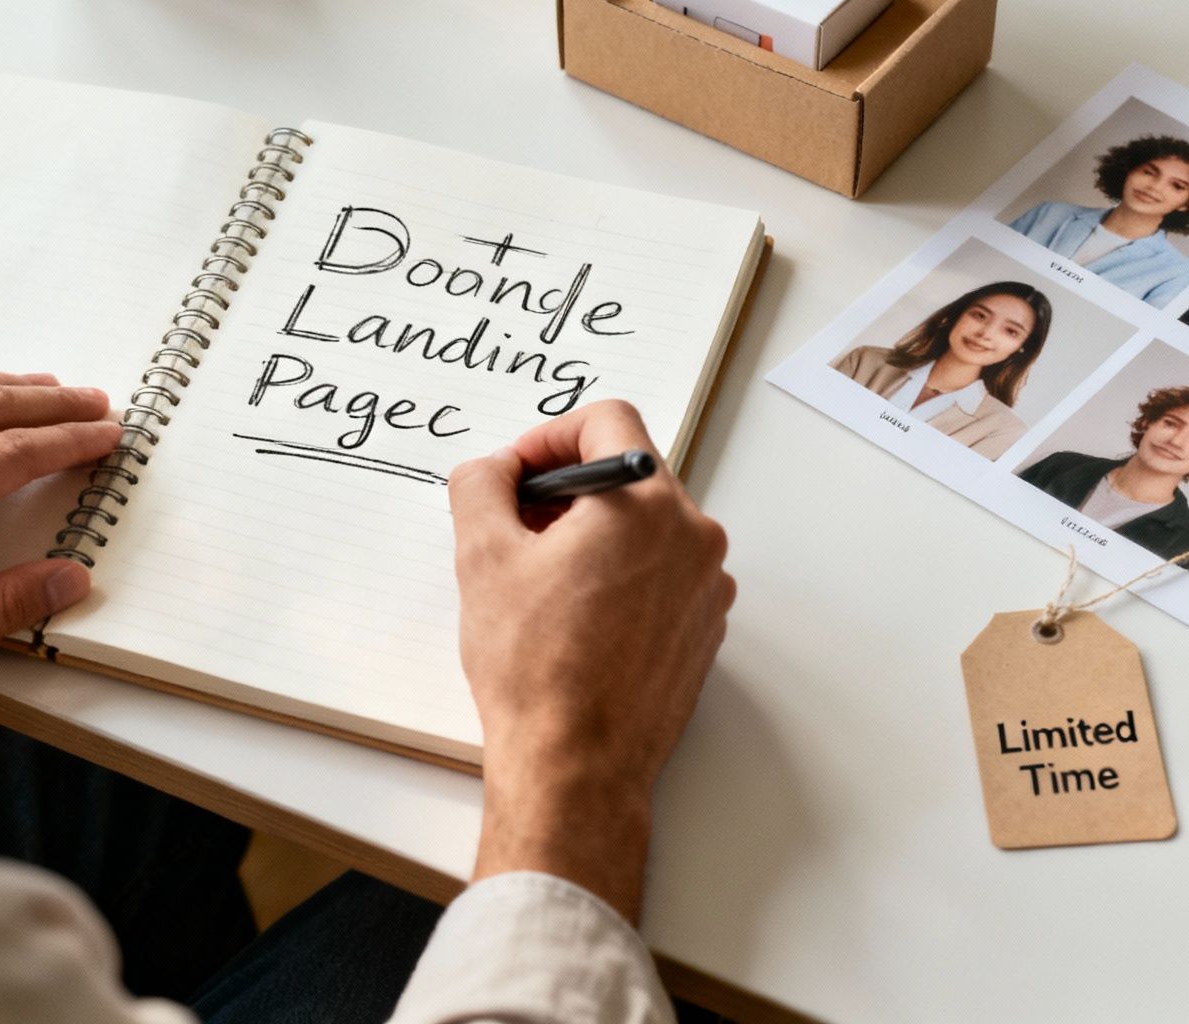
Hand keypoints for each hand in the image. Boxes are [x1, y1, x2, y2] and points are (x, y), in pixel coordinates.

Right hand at [448, 400, 733, 922]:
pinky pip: (664, 573)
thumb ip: (480, 486)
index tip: (518, 473)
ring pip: (648, 524)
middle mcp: (692, 536)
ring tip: (542, 580)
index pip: (606, 421)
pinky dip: (622, 574)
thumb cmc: (536, 671)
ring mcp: (708, 585)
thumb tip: (492, 470)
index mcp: (645, 503)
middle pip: (630, 472)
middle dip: (567, 489)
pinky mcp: (705, 627)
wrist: (576, 766)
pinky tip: (576, 617)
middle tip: (517, 527)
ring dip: (594, 533)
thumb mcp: (482, 558)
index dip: (549, 436)